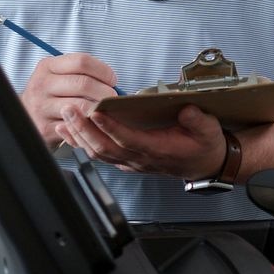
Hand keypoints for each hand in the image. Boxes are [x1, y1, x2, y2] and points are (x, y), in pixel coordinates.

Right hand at [19, 53, 119, 147]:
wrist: (25, 116)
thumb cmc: (51, 93)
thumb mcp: (57, 75)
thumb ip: (80, 72)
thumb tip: (111, 80)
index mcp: (47, 66)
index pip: (81, 61)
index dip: (102, 70)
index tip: (112, 80)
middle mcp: (41, 84)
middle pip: (83, 84)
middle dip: (105, 91)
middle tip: (113, 98)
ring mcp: (42, 107)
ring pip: (81, 106)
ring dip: (99, 109)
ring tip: (105, 110)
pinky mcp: (45, 128)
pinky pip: (76, 125)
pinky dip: (90, 124)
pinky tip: (94, 122)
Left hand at [60, 104, 226, 179]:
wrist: (205, 163)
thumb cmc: (203, 145)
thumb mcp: (209, 130)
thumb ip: (198, 120)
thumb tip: (186, 109)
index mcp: (158, 149)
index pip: (128, 140)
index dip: (110, 127)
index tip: (95, 112)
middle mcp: (140, 158)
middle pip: (105, 147)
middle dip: (84, 129)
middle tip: (70, 109)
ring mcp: (131, 161)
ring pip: (98, 153)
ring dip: (79, 135)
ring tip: (64, 117)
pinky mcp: (126, 160)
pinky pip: (99, 154)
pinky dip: (82, 143)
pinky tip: (68, 131)